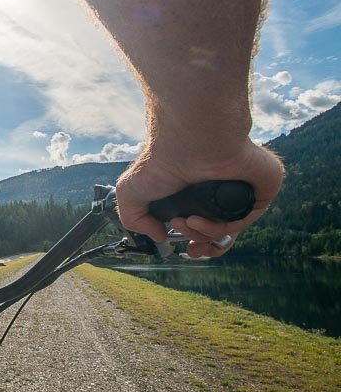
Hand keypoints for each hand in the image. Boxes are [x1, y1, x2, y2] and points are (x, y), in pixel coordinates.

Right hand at [115, 140, 283, 257]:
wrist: (186, 143)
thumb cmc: (160, 161)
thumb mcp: (131, 194)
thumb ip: (135, 220)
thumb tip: (160, 237)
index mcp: (198, 193)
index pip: (205, 224)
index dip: (196, 239)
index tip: (185, 248)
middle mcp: (221, 192)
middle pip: (222, 231)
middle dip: (204, 245)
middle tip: (189, 248)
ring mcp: (243, 191)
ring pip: (232, 228)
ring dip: (204, 235)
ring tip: (184, 223)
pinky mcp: (261, 189)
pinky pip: (245, 219)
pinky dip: (221, 227)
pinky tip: (198, 219)